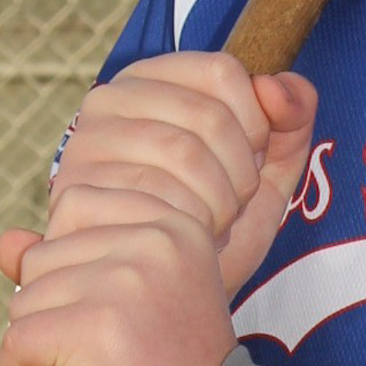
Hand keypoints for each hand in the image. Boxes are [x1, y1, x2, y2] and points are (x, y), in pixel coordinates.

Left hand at [0, 201, 235, 365]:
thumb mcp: (136, 298)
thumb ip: (74, 258)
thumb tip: (4, 243)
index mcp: (174, 224)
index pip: (74, 204)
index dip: (71, 265)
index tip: (114, 312)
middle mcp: (155, 241)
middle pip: (42, 257)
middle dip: (52, 310)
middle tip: (105, 353)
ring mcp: (128, 282)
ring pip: (25, 301)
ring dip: (40, 346)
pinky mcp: (99, 328)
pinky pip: (18, 341)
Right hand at [6, 54, 317, 300]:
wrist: (169, 294)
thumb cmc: (215, 223)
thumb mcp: (267, 168)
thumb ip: (291, 117)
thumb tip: (276, 86)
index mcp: (154, 79)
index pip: (222, 72)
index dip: (255, 124)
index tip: (249, 162)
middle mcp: (109, 100)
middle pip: (208, 116)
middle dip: (240, 174)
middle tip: (231, 207)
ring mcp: (86, 145)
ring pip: (183, 152)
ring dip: (218, 204)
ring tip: (209, 226)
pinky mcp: (74, 194)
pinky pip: (152, 197)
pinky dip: (186, 228)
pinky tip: (182, 242)